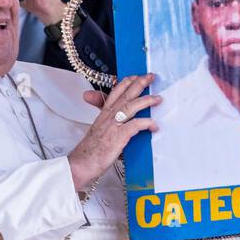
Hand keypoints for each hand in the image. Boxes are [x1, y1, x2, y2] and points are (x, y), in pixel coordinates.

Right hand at [68, 74, 158, 189]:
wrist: (81, 163)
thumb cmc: (91, 150)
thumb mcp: (98, 130)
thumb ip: (108, 120)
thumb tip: (118, 119)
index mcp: (104, 114)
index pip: (115, 92)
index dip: (126, 82)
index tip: (136, 76)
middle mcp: (108, 116)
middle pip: (125, 94)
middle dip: (139, 83)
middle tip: (150, 77)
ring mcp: (113, 126)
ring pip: (131, 106)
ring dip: (146, 100)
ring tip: (158, 98)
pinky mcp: (118, 137)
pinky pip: (134, 125)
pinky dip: (146, 123)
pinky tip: (154, 125)